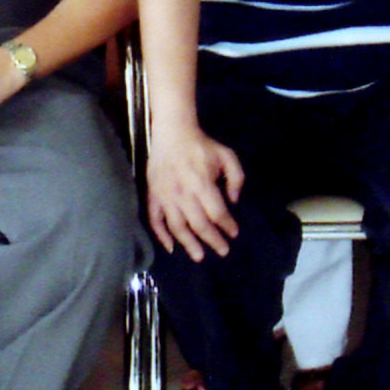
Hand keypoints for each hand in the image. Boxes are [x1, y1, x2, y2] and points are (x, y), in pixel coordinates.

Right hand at [146, 124, 244, 260]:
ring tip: (199, 256)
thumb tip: (234, 202)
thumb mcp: (227, 156)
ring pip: (177, 227)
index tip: (234, 233)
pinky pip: (155, 220)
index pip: (217, 212)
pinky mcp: (153, 196)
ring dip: (189, 244)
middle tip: (223, 251)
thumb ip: (236, 178)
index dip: (227, 225)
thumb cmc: (202, 146)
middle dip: (213, 240)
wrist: (172, 133)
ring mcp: (166, 196)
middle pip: (199, 224)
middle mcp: (183, 193)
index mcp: (202, 183)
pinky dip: (161, 236)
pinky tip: (170, 248)